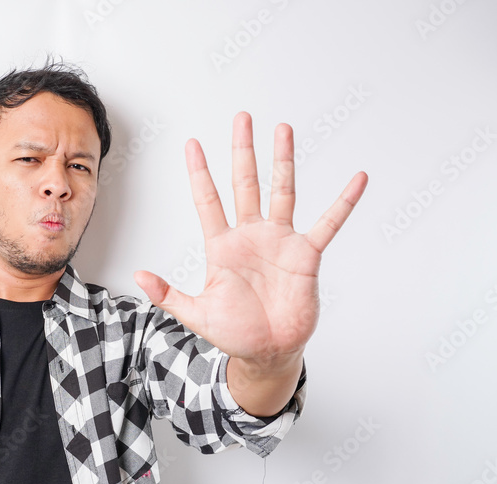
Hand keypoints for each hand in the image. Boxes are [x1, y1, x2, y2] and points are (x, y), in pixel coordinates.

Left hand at [134, 111, 367, 363]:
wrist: (268, 352)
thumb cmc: (234, 333)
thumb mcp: (195, 313)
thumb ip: (168, 294)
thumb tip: (139, 276)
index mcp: (223, 246)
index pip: (208, 201)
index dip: (200, 173)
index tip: (192, 144)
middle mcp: (251, 236)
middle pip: (245, 183)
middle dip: (242, 151)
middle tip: (241, 118)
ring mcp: (280, 242)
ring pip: (282, 191)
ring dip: (283, 160)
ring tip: (284, 129)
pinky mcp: (306, 255)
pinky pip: (328, 223)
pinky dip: (343, 202)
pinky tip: (357, 179)